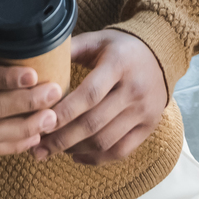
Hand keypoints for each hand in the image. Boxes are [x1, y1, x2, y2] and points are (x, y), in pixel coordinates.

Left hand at [35, 29, 167, 165]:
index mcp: (118, 64)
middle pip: (94, 123)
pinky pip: (121, 151)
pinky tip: (77, 156)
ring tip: (53, 150)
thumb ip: (70, 49)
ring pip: (105, 141)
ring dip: (75, 150)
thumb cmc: (120, 47)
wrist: (161, 54)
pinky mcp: (149, 126)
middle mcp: (134, 89)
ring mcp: (144, 111)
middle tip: (38, 148)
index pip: (89, 94)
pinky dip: (97, 158)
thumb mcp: (97, 39)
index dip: (63, 113)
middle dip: (62, 139)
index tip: (40, 123)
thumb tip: (38, 60)